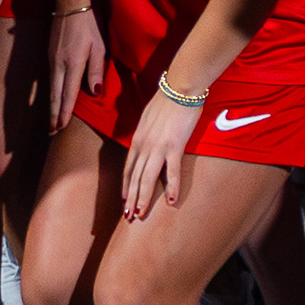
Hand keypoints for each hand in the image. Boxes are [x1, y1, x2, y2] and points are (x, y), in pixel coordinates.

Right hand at [48, 4, 105, 133]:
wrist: (70, 3)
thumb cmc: (89, 24)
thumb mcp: (99, 46)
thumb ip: (95, 70)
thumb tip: (94, 92)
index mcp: (73, 63)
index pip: (68, 94)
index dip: (65, 112)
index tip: (61, 127)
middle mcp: (58, 64)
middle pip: (54, 95)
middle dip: (54, 115)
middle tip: (52, 131)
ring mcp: (51, 59)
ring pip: (50, 88)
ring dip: (52, 106)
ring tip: (52, 121)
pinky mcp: (49, 55)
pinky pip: (50, 79)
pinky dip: (51, 93)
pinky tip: (54, 100)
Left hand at [121, 86, 202, 220]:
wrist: (180, 88)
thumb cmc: (167, 100)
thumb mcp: (148, 117)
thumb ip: (146, 132)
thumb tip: (146, 141)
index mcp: (138, 139)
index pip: (128, 168)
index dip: (125, 186)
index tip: (124, 200)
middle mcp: (144, 146)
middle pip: (134, 178)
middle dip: (131, 198)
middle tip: (129, 216)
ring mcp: (158, 147)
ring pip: (147, 179)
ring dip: (143, 198)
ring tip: (141, 214)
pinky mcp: (174, 146)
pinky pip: (172, 171)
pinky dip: (172, 187)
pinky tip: (171, 200)